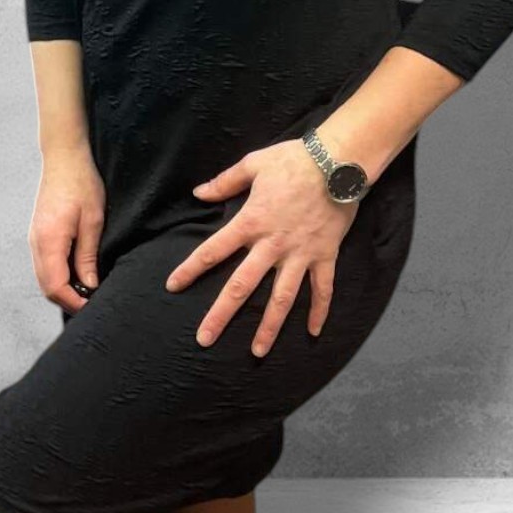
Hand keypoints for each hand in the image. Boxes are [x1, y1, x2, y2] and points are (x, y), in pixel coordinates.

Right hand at [30, 147, 105, 315]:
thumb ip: (88, 255)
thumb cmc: (82, 184)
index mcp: (49, 240)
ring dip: (62, 289)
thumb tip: (89, 285)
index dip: (73, 301)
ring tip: (86, 291)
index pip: (55, 286)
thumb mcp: (93, 221)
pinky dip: (57, 276)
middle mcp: (36, 243)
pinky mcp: (37, 234)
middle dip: (67, 300)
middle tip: (92, 304)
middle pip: (46, 286)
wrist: (64, 158)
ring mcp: (34, 239)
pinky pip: (44, 265)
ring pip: (43, 277)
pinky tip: (76, 274)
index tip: (92, 306)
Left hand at [163, 139, 360, 357]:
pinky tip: (312, 333)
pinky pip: (323, 289)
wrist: (339, 161)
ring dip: (268, 326)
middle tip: (204, 339)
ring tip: (257, 352)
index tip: (172, 286)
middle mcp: (272, 245)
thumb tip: (198, 193)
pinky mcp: (325, 256)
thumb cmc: (294, 160)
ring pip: (282, 298)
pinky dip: (319, 311)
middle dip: (221, 314)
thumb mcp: (254, 164)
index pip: (213, 251)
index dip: (191, 269)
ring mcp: (301, 254)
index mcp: (251, 222)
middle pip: (241, 286)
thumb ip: (225, 182)